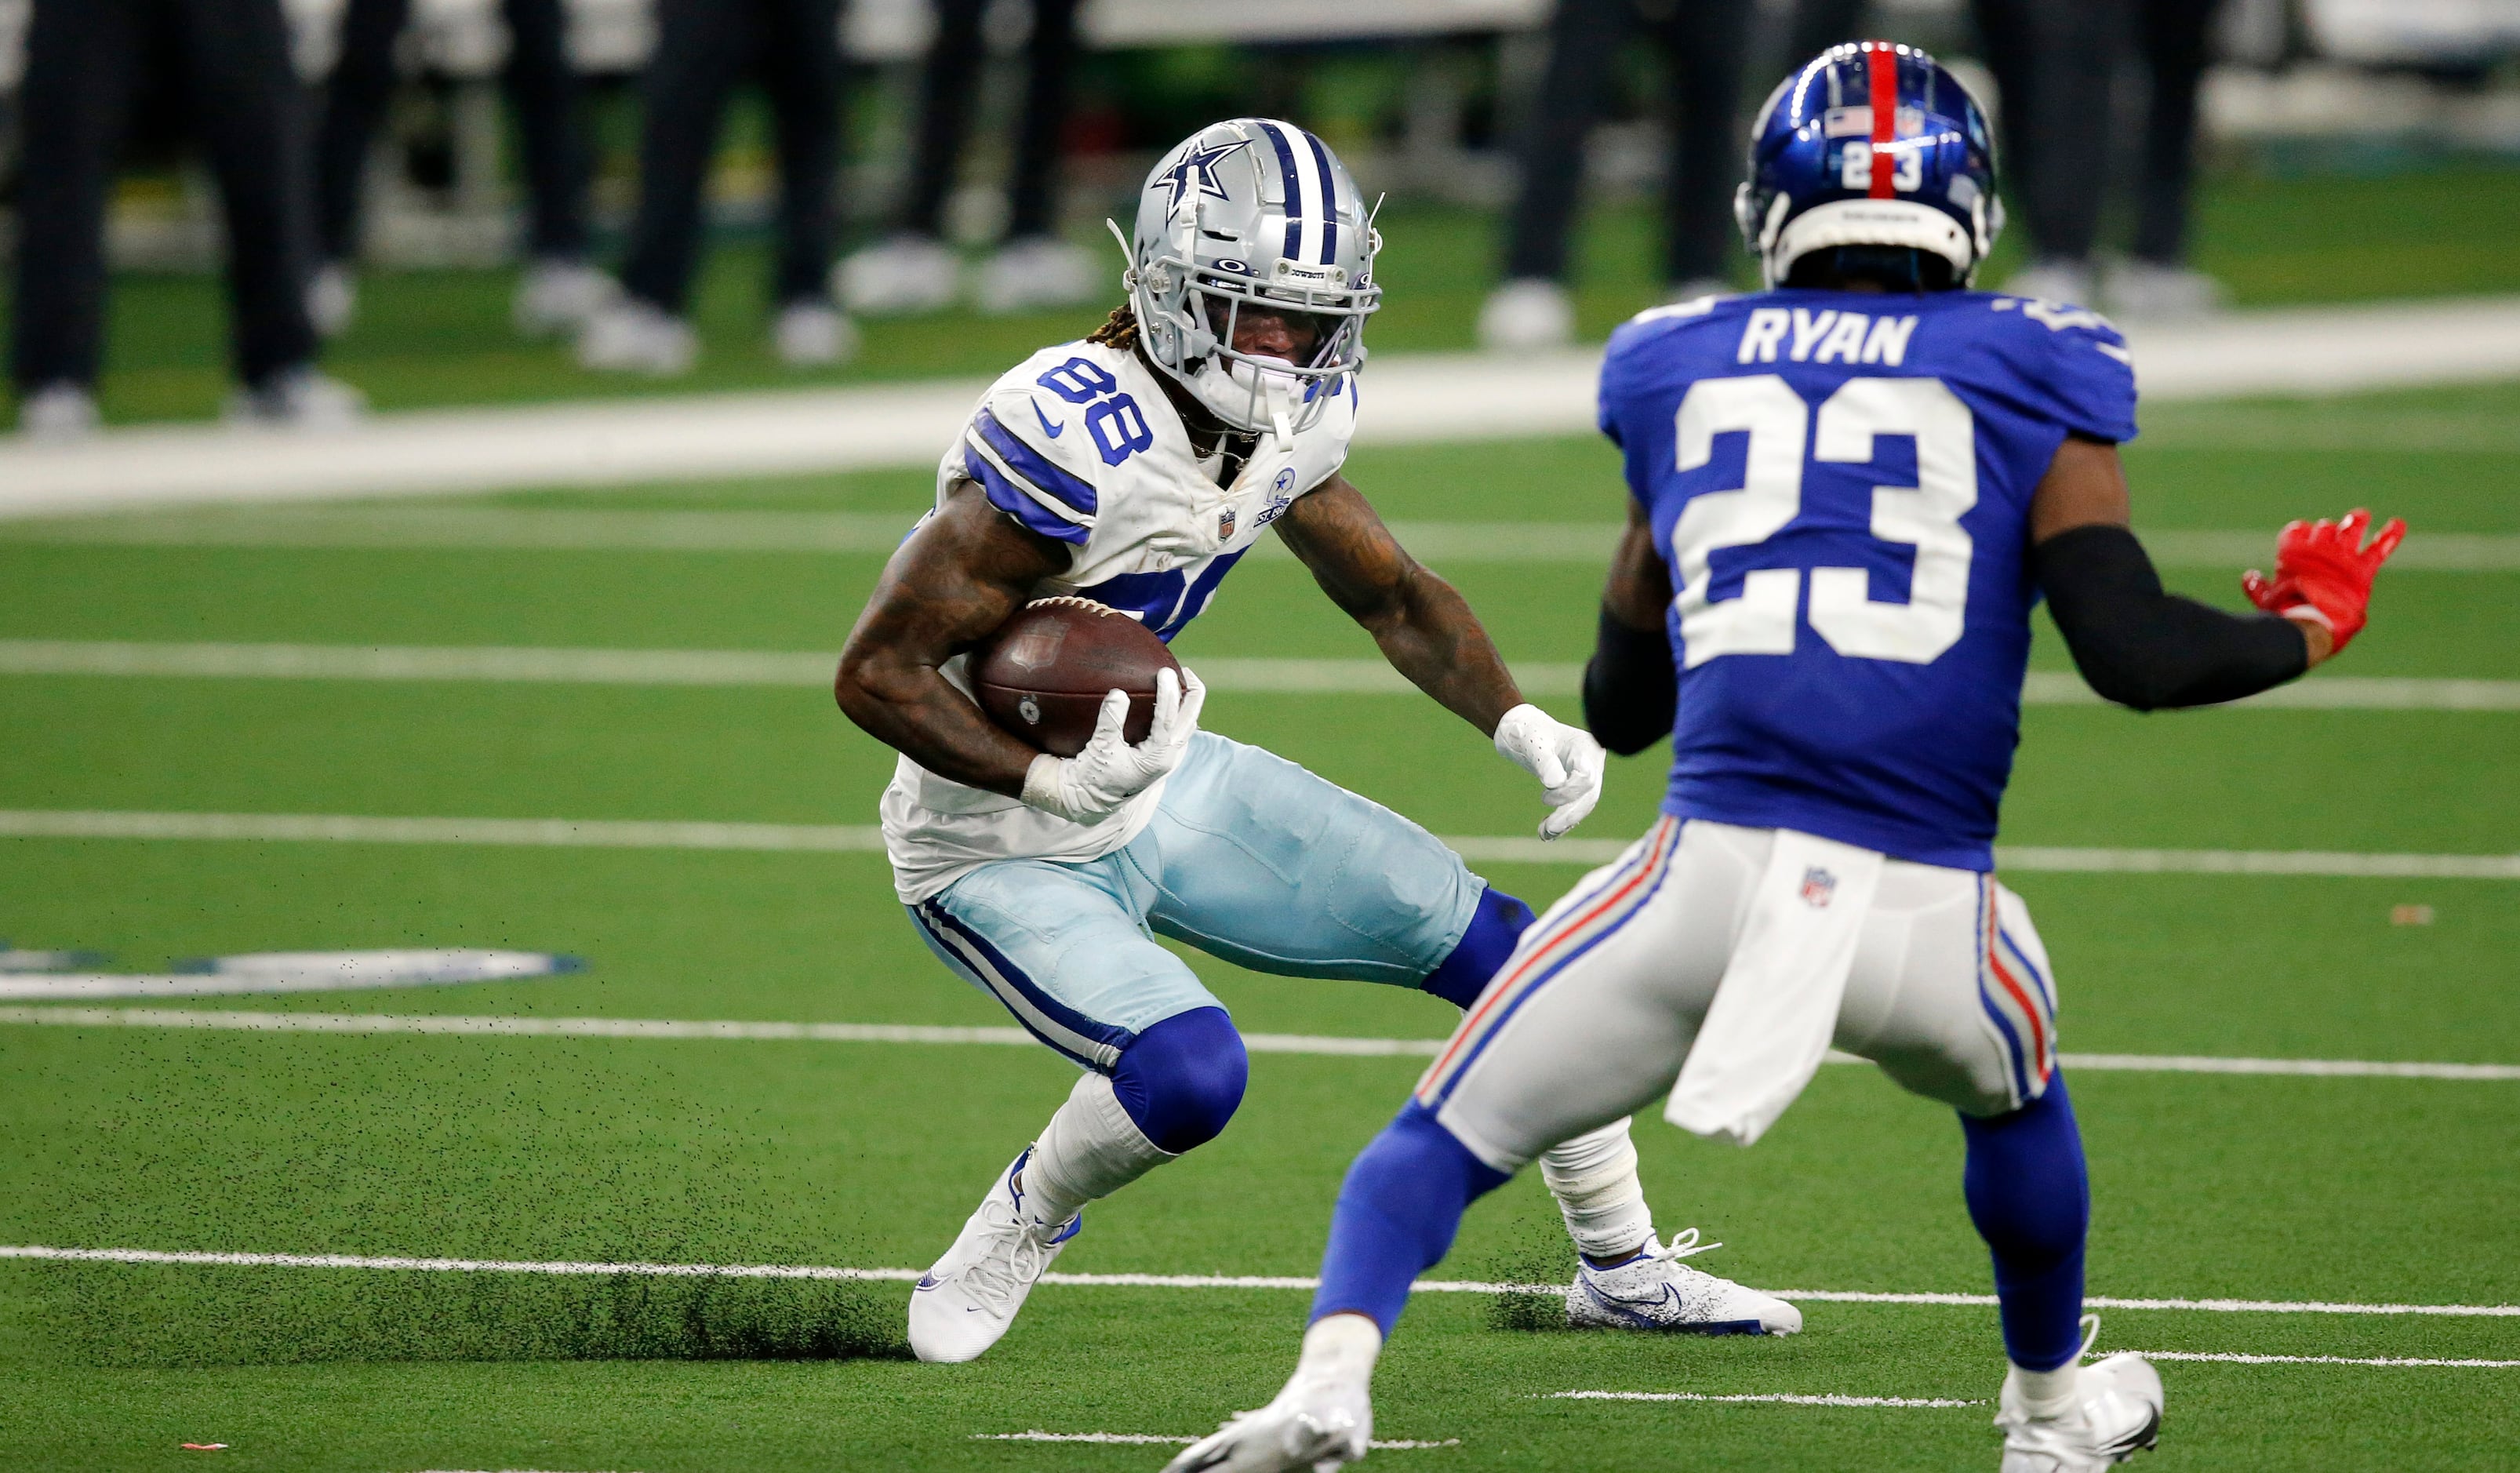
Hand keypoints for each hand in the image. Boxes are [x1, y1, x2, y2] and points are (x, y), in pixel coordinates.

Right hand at [1019, 666, 1204, 821]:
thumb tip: (1118, 693)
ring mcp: (1166, 758)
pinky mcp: (1160, 757)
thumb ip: (1110, 720)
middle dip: (1192, 694)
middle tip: (1185, 671)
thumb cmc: (1094, 776)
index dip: (1168, 692)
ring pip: (1187, 726)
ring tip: (1181, 681)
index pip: (1168, 718)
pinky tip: (1169, 701)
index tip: (1164, 672)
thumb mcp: (1100, 747)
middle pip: (1190, 720)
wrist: (1089, 800)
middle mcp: (1167, 758)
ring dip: (1187, 703)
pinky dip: (1177, 714)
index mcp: (1156, 758)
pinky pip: (1177, 731)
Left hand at [1492, 703, 1605, 839]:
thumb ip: (1544, 761)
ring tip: (1544, 834)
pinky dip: (1562, 822)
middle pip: (1590, 795)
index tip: (1544, 796)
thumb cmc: (1528, 733)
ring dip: (1565, 822)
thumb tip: (1556, 783)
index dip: (1568, 792)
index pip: (1587, 778)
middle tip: (1547, 829)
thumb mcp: (1533, 744)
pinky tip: (1546, 832)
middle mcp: (1592, 763)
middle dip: (1569, 815)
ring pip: (1583, 805)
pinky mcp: (1577, 789)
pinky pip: (1575, 809)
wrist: (1524, 733)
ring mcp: (1587, 776)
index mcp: (1586, 747)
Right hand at [2242, 508, 2404, 660]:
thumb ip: (2258, 587)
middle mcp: (2318, 548)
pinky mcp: (2361, 569)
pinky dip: (2389, 536)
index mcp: (2292, 552)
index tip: (2297, 539)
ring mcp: (2341, 556)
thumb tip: (2249, 577)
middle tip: (2328, 533)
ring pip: (2351, 530)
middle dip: (2326, 531)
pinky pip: (2378, 548)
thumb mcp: (2266, 600)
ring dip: (2355, 522)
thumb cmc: (2284, 613)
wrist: (2311, 623)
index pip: (2295, 531)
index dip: (2297, 534)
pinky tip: (2399, 524)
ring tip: (2361, 516)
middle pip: (2324, 529)